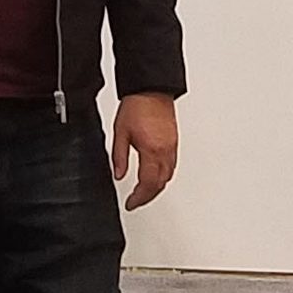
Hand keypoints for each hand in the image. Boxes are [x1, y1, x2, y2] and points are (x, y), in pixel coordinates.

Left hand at [112, 93, 178, 211]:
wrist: (151, 89)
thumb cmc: (137, 106)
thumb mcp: (120, 133)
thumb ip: (119, 157)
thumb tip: (118, 175)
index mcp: (152, 150)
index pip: (148, 184)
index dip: (139, 198)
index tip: (131, 203)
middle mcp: (165, 150)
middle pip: (160, 183)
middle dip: (148, 196)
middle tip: (136, 200)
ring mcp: (172, 146)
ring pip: (168, 176)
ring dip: (157, 187)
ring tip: (144, 191)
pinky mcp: (174, 141)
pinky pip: (172, 165)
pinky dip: (164, 175)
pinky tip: (156, 175)